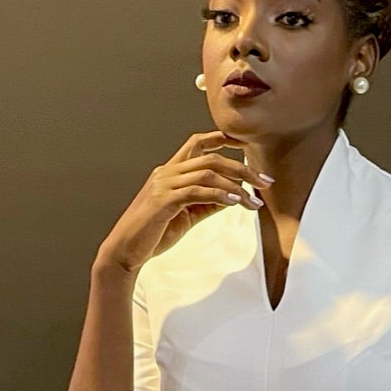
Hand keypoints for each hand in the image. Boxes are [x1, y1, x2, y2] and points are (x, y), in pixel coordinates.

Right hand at [95, 130, 271, 274]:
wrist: (125, 251)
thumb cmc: (153, 233)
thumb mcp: (187, 215)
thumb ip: (208, 203)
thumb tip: (234, 197)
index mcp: (171, 172)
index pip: (197, 143)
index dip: (222, 138)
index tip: (247, 145)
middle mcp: (167, 172)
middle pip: (211, 158)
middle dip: (243, 169)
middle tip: (265, 182)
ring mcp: (164, 184)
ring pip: (207, 173)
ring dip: (236, 186)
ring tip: (253, 200)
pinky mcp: (164, 200)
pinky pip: (197, 191)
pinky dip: (219, 195)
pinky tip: (234, 202)